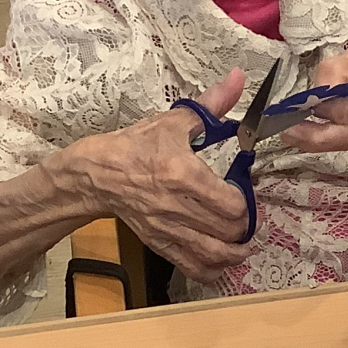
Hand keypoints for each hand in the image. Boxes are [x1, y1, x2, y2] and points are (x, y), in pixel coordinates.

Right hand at [53, 69, 251, 279]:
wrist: (97, 174)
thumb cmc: (138, 145)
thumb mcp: (174, 121)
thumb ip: (213, 103)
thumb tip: (240, 78)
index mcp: (183, 174)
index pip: (230, 203)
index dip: (247, 202)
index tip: (247, 192)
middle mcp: (176, 206)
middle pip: (227, 231)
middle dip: (246, 227)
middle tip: (250, 217)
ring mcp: (167, 229)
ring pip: (212, 255)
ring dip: (236, 253)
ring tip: (245, 244)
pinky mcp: (159, 244)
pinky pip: (191, 267)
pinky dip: (212, 269)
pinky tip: (223, 260)